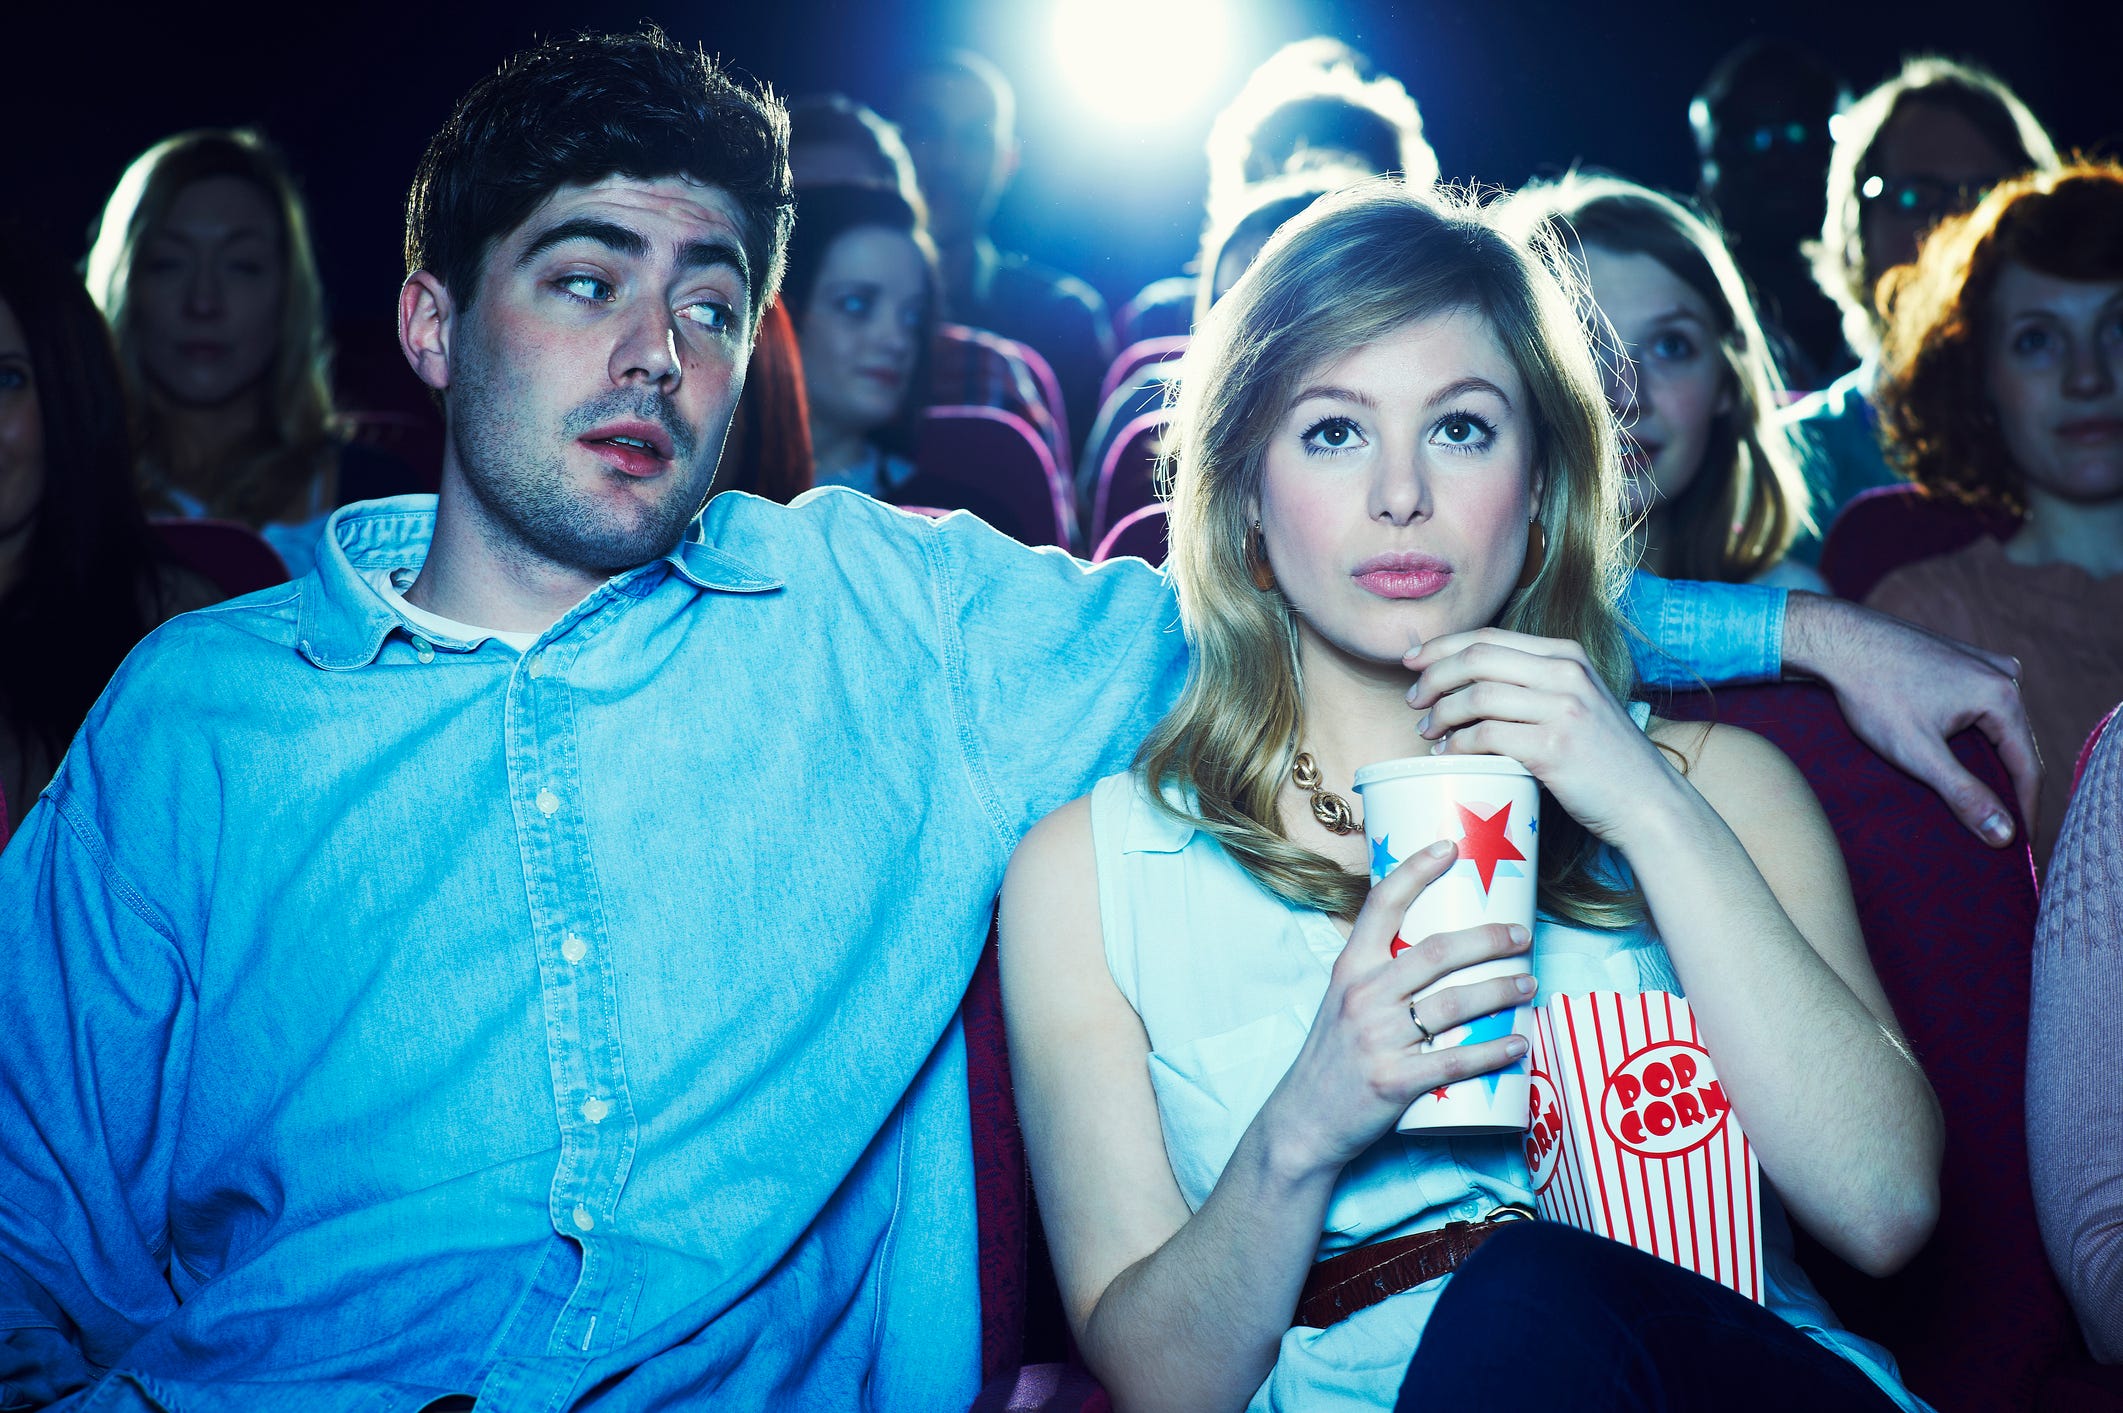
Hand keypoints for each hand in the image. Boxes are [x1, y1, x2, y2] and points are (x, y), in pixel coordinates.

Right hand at [1262, 841, 1533, 1175]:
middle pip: (1436, 953)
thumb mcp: (1343, 1003)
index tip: (1449, 847)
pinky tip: (1519, 1043)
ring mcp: (1377, 1039)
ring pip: (1453, 1004)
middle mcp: (1362, 997)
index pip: (1382, 905)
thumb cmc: (1332, 1058)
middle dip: (1488, 938)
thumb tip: (1441, 950)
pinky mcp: (1393, 1082)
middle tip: (1521, 935)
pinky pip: (1455, 1062)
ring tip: (1530, 984)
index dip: (1416, 871)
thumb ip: (1382, 975)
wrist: (1303, 1121)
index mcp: (1350, 969)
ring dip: (1501, 991)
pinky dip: (1493, 1051)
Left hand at [1403, 627, 1685, 847]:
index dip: (1442, 647)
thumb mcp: (1575, 703)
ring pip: (1477, 695)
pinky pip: (1487, 736)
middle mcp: (1566, 673)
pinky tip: (1448, 755)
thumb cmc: (1602, 758)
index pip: (1489, 637)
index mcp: (1567, 655)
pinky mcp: (1554, 748)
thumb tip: (1466, 683)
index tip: (1412, 662)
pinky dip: (1458, 744)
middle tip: (1413, 701)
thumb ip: (1531, 685)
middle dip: (1433, 677)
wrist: (1647, 801)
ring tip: (1427, 732)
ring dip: (1441, 714)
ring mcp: (1563, 709)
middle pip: (1477, 658)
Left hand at [1782, 593, 2039, 846]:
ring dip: (1991, 763)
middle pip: (2016, 747)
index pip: (2029, 768)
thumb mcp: (1918, 753)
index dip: (2024, 811)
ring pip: (1998, 728)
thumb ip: (1964, 794)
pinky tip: (1960, 762)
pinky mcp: (1962, 662)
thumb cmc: (1872, 694)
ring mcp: (1984, 664)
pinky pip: (1981, 710)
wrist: (1837, 641)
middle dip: (2008, 788)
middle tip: (1999, 832)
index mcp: (2003, 696)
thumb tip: (2005, 834)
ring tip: (1982, 803)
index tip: (2020, 848)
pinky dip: (1974, 738)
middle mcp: (2004, 675)